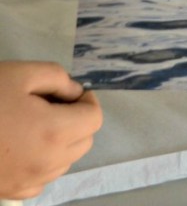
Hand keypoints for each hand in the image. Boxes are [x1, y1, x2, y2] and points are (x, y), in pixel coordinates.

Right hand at [0, 61, 102, 199]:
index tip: (69, 93)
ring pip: (65, 162)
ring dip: (61, 142)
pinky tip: (20, 146)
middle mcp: (47, 163)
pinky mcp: (11, 192)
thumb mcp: (21, 74)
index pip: (95, 119)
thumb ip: (58, 79)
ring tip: (32, 124)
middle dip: (76, 120)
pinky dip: (41, 162)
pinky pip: (42, 178)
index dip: (87, 102)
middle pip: (84, 141)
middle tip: (50, 105)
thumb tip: (75, 93)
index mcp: (55, 132)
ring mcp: (28, 182)